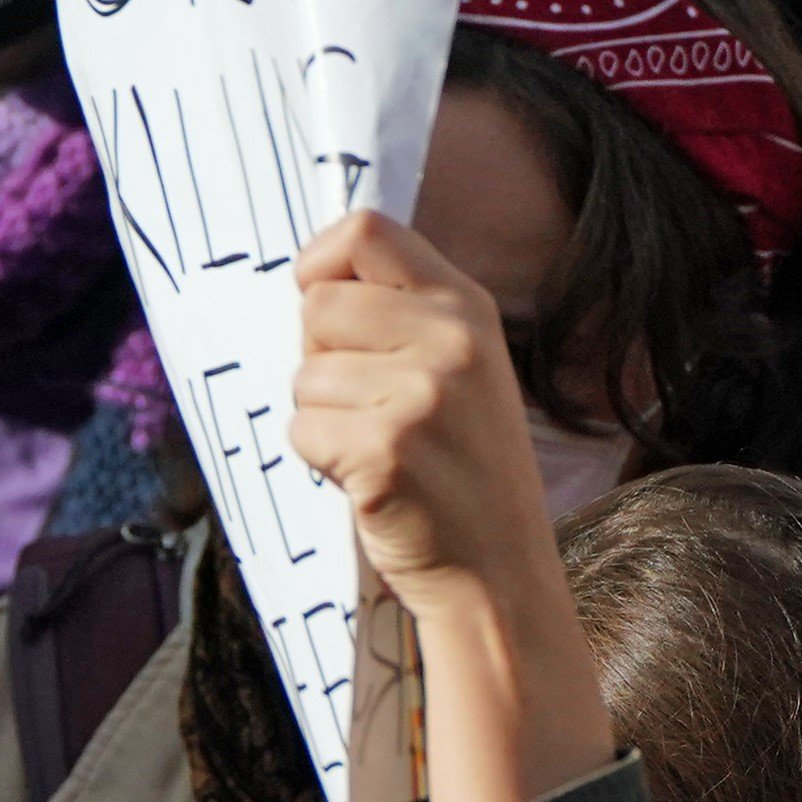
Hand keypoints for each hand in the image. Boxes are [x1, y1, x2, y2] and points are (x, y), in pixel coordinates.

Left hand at [289, 208, 615, 801]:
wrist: (499, 570)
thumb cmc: (463, 468)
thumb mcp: (460, 368)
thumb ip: (402, 315)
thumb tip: (310, 284)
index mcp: (466, 307)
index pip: (366, 230)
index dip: (321, 262)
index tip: (321, 303)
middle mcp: (449, 341)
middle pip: (316, 307)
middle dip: (319, 358)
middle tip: (366, 406)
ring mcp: (419, 398)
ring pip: (303, 378)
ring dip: (321, 419)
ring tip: (378, 450)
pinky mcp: (385, 454)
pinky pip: (302, 434)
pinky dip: (321, 462)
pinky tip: (372, 482)